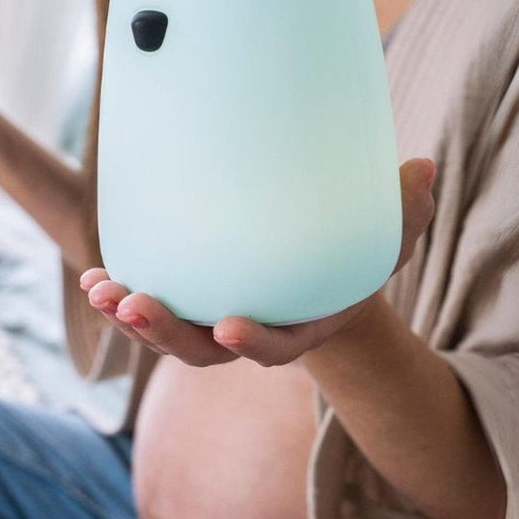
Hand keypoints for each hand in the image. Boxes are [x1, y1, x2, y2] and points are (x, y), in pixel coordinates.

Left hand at [80, 157, 436, 367]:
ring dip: (130, 317)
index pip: (276, 347)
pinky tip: (94, 278)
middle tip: (133, 304)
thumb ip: (402, 210)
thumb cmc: (348, 255)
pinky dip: (121, 298)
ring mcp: (210, 320)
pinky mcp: (186, 301)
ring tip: (99, 290)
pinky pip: (149, 309)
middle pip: (202, 350)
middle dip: (164, 334)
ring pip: (165, 335)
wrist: (314, 273)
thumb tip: (424, 168)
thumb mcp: (383, 235)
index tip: (229, 326)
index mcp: (298, 326)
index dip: (253, 343)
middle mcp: (248, 332)